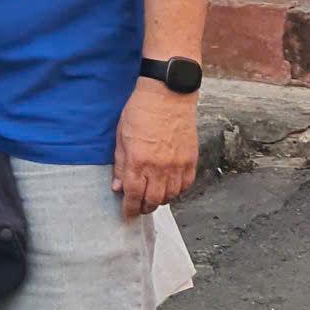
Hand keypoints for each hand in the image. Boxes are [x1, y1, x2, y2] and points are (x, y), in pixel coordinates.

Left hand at [111, 80, 197, 216]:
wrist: (168, 95)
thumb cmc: (140, 111)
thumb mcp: (121, 136)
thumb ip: (121, 165)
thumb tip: (118, 187)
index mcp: (138, 160)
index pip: (133, 195)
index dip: (129, 208)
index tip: (127, 214)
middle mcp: (159, 167)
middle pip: (153, 200)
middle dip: (144, 207)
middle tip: (139, 208)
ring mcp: (177, 164)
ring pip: (171, 196)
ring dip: (161, 201)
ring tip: (153, 198)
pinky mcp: (191, 160)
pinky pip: (186, 185)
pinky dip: (177, 191)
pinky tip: (170, 188)